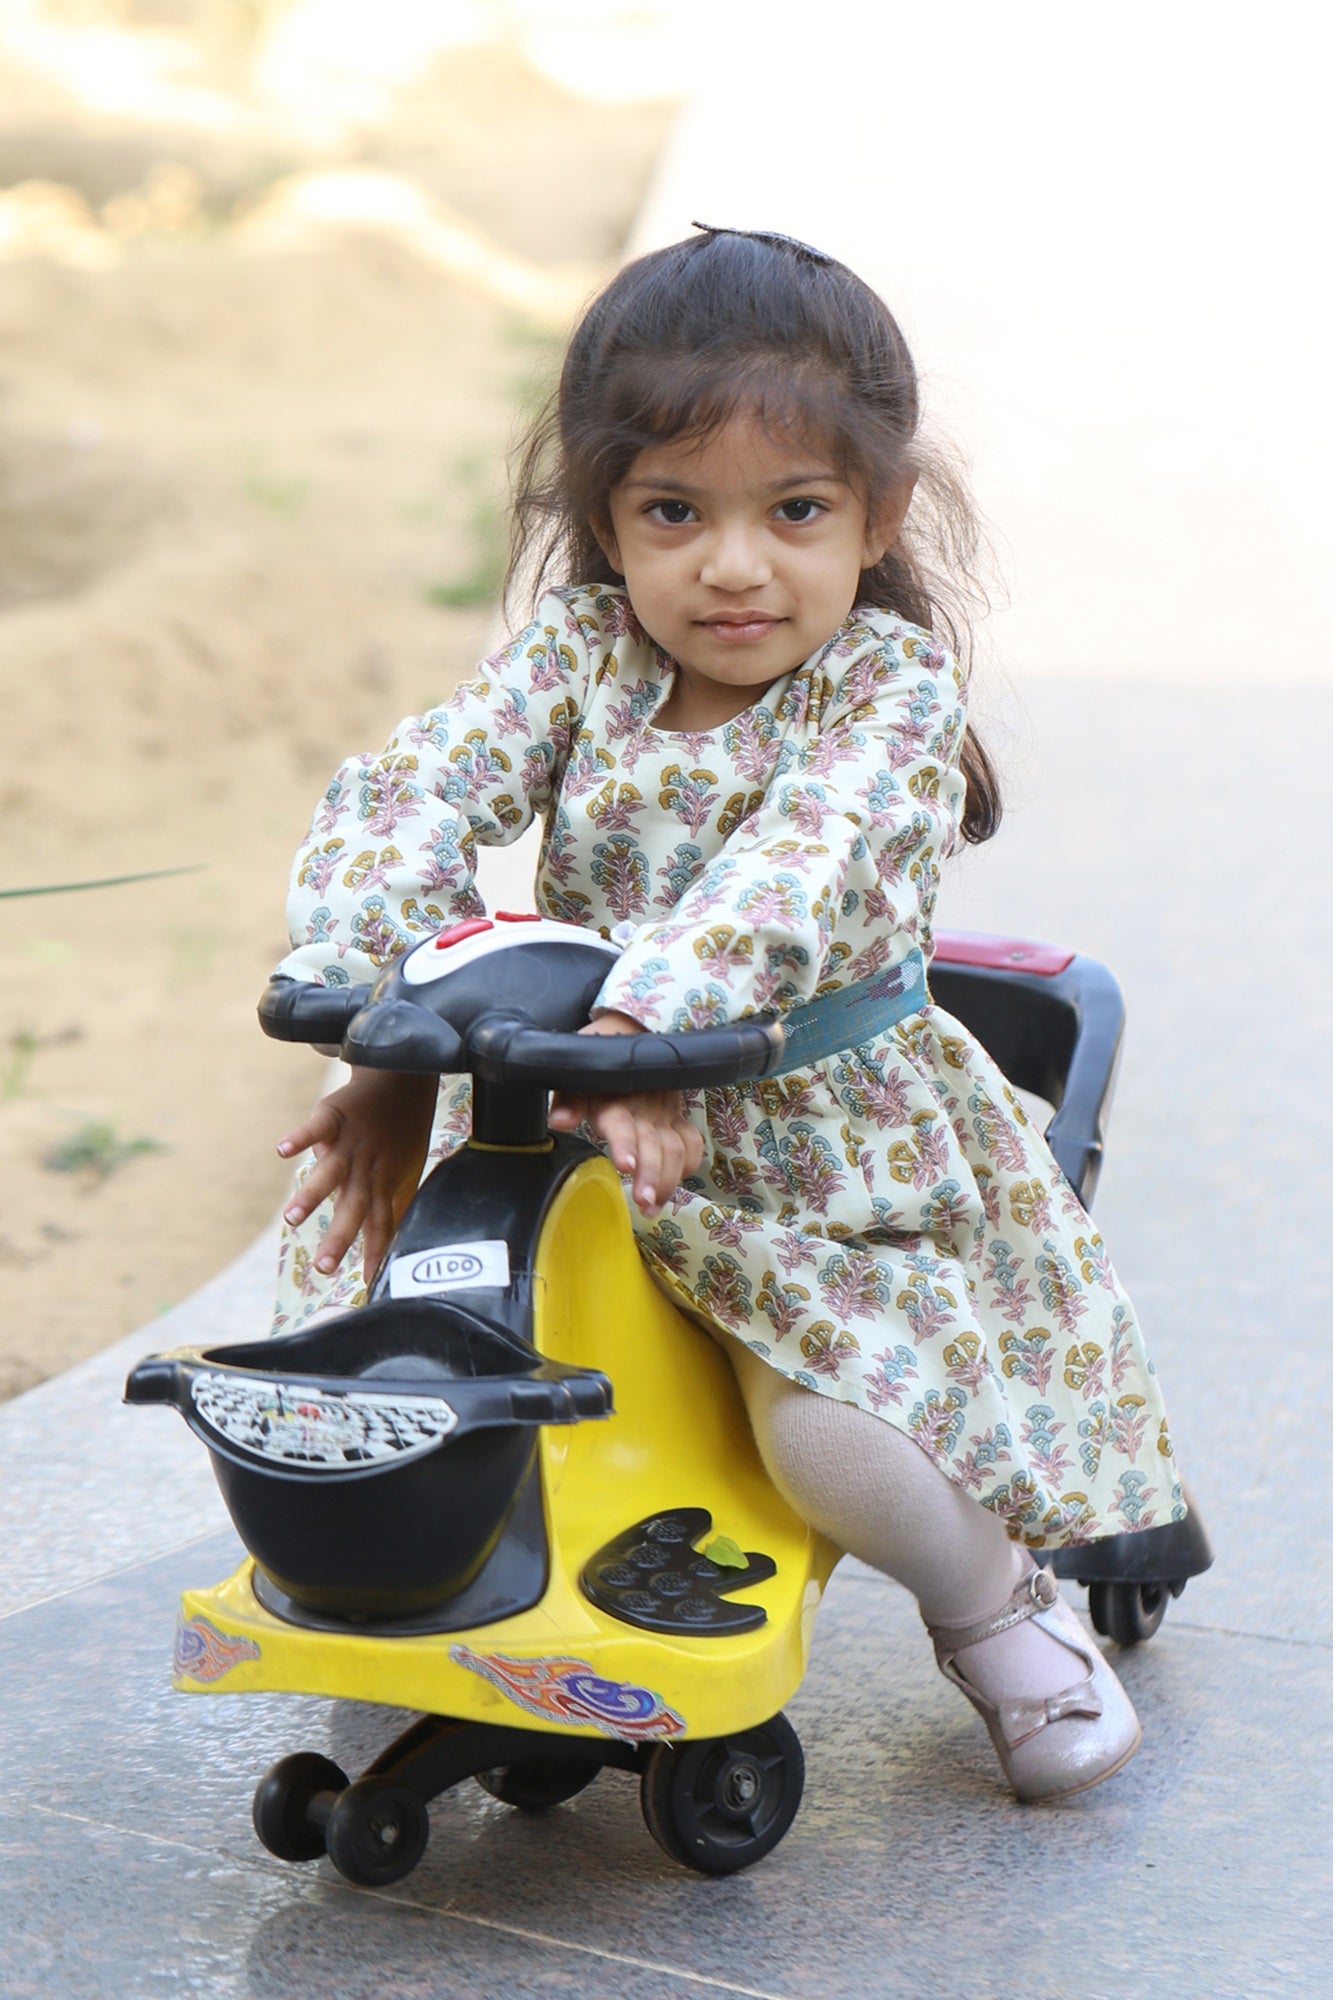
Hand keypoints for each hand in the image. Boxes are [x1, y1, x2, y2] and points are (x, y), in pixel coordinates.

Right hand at [277, 1068, 437, 1280]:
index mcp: (382, 1181)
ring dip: (311, 1195)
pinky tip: (282, 1150)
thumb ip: (397, 1203)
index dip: (376, 1251)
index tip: (370, 1282)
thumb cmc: (402, 1130)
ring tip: (291, 1218)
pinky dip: (300, 1138)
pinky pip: (316, 1127)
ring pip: (330, 1173)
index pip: (380, 1222)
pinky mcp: (334, 1115)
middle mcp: (365, 1167)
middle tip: (324, 1268)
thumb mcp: (408, 1169)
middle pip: (353, 1206)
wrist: (402, 1077)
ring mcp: (348, 1142)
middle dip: (339, 1237)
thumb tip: (396, 1239)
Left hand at [548, 1011, 702, 1217]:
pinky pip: (691, 1142)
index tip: (626, 1166)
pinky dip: (689, 1163)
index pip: (621, 1122)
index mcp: (615, 1098)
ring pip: (674, 1149)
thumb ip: (569, 1098)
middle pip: (654, 1144)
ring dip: (668, 1179)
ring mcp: (664, 1114)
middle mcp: (643, 1108)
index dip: (625, 1143)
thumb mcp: (576, 1074)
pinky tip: (677, 1182)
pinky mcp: (676, 1118)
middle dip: (652, 1175)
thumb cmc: (598, 1058)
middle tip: (645, 1202)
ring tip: (654, 1205)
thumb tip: (560, 1121)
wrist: (632, 1030)